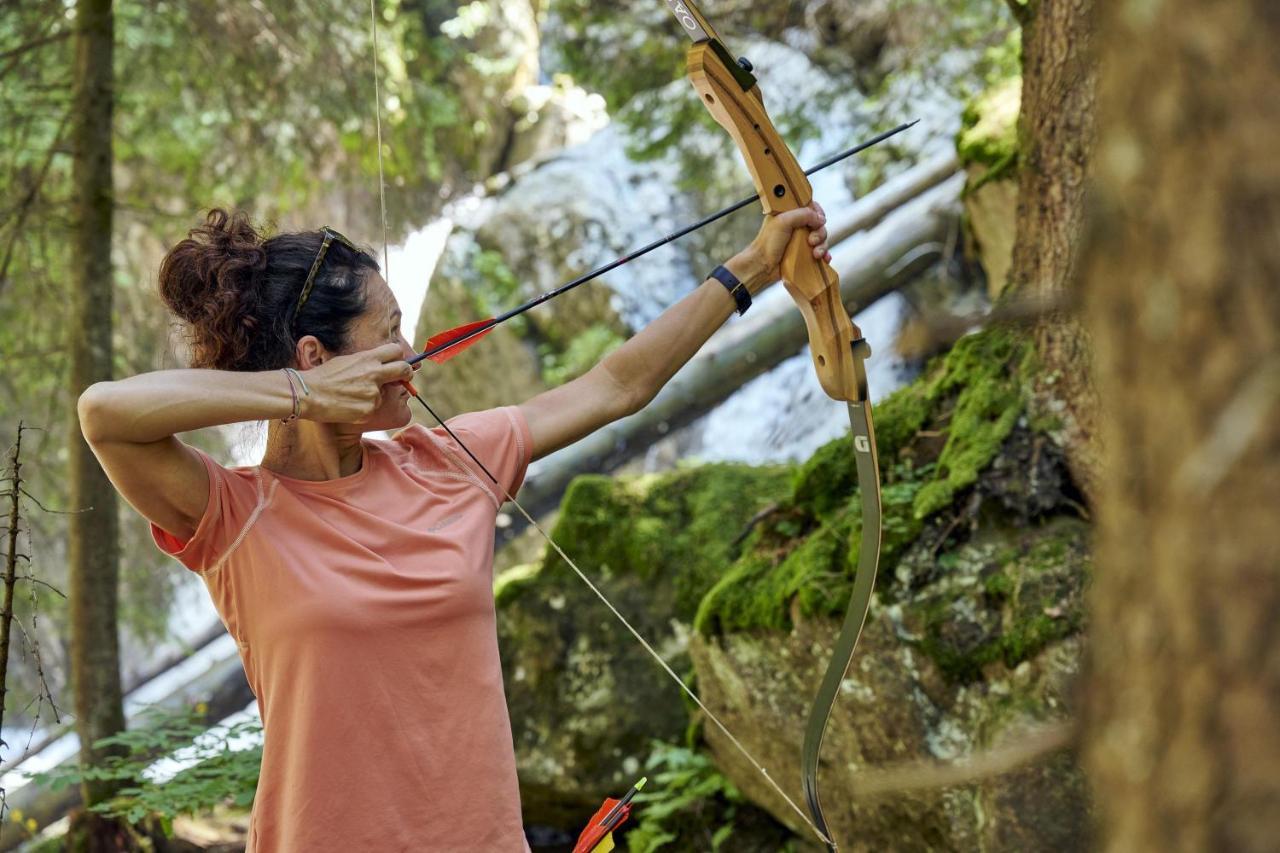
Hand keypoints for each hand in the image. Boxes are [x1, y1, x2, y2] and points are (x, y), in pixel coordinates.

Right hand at [297, 343, 413, 422]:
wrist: (308, 394)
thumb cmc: (323, 376)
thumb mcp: (347, 361)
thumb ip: (366, 363)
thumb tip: (382, 365)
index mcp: (367, 358)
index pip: (396, 351)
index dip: (399, 357)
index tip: (398, 363)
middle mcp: (374, 374)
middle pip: (404, 370)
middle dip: (407, 373)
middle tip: (404, 378)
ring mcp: (373, 393)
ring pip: (383, 395)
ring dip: (373, 397)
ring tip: (351, 396)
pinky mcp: (369, 410)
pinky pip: (372, 409)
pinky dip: (364, 409)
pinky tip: (348, 406)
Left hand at [727, 201, 830, 293]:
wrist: (762, 266)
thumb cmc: (767, 244)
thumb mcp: (783, 222)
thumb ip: (803, 214)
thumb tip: (821, 219)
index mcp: (789, 214)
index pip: (809, 207)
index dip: (817, 212)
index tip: (818, 219)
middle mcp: (796, 225)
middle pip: (818, 223)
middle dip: (819, 232)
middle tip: (811, 240)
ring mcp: (800, 240)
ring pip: (820, 238)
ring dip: (822, 245)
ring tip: (816, 254)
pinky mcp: (803, 253)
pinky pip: (819, 251)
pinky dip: (824, 254)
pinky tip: (824, 259)